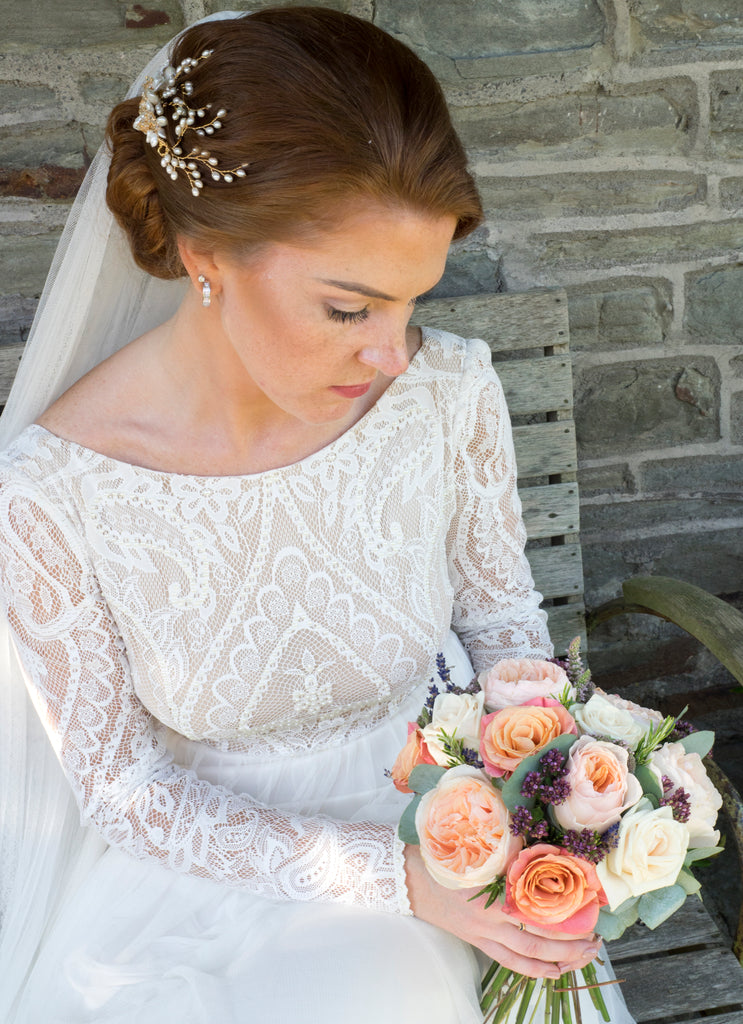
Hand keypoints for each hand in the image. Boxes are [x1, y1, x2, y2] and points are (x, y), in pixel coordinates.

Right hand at [404, 845, 600, 979]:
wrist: (407, 877)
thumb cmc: (442, 853)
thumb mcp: (474, 839)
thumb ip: (506, 838)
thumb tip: (537, 827)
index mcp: (491, 885)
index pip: (536, 902)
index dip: (565, 906)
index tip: (590, 901)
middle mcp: (490, 914)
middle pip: (539, 935)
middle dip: (571, 940)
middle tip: (596, 938)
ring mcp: (483, 932)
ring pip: (528, 954)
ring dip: (560, 959)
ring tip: (585, 955)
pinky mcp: (478, 941)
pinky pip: (510, 962)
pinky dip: (534, 969)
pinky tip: (555, 971)